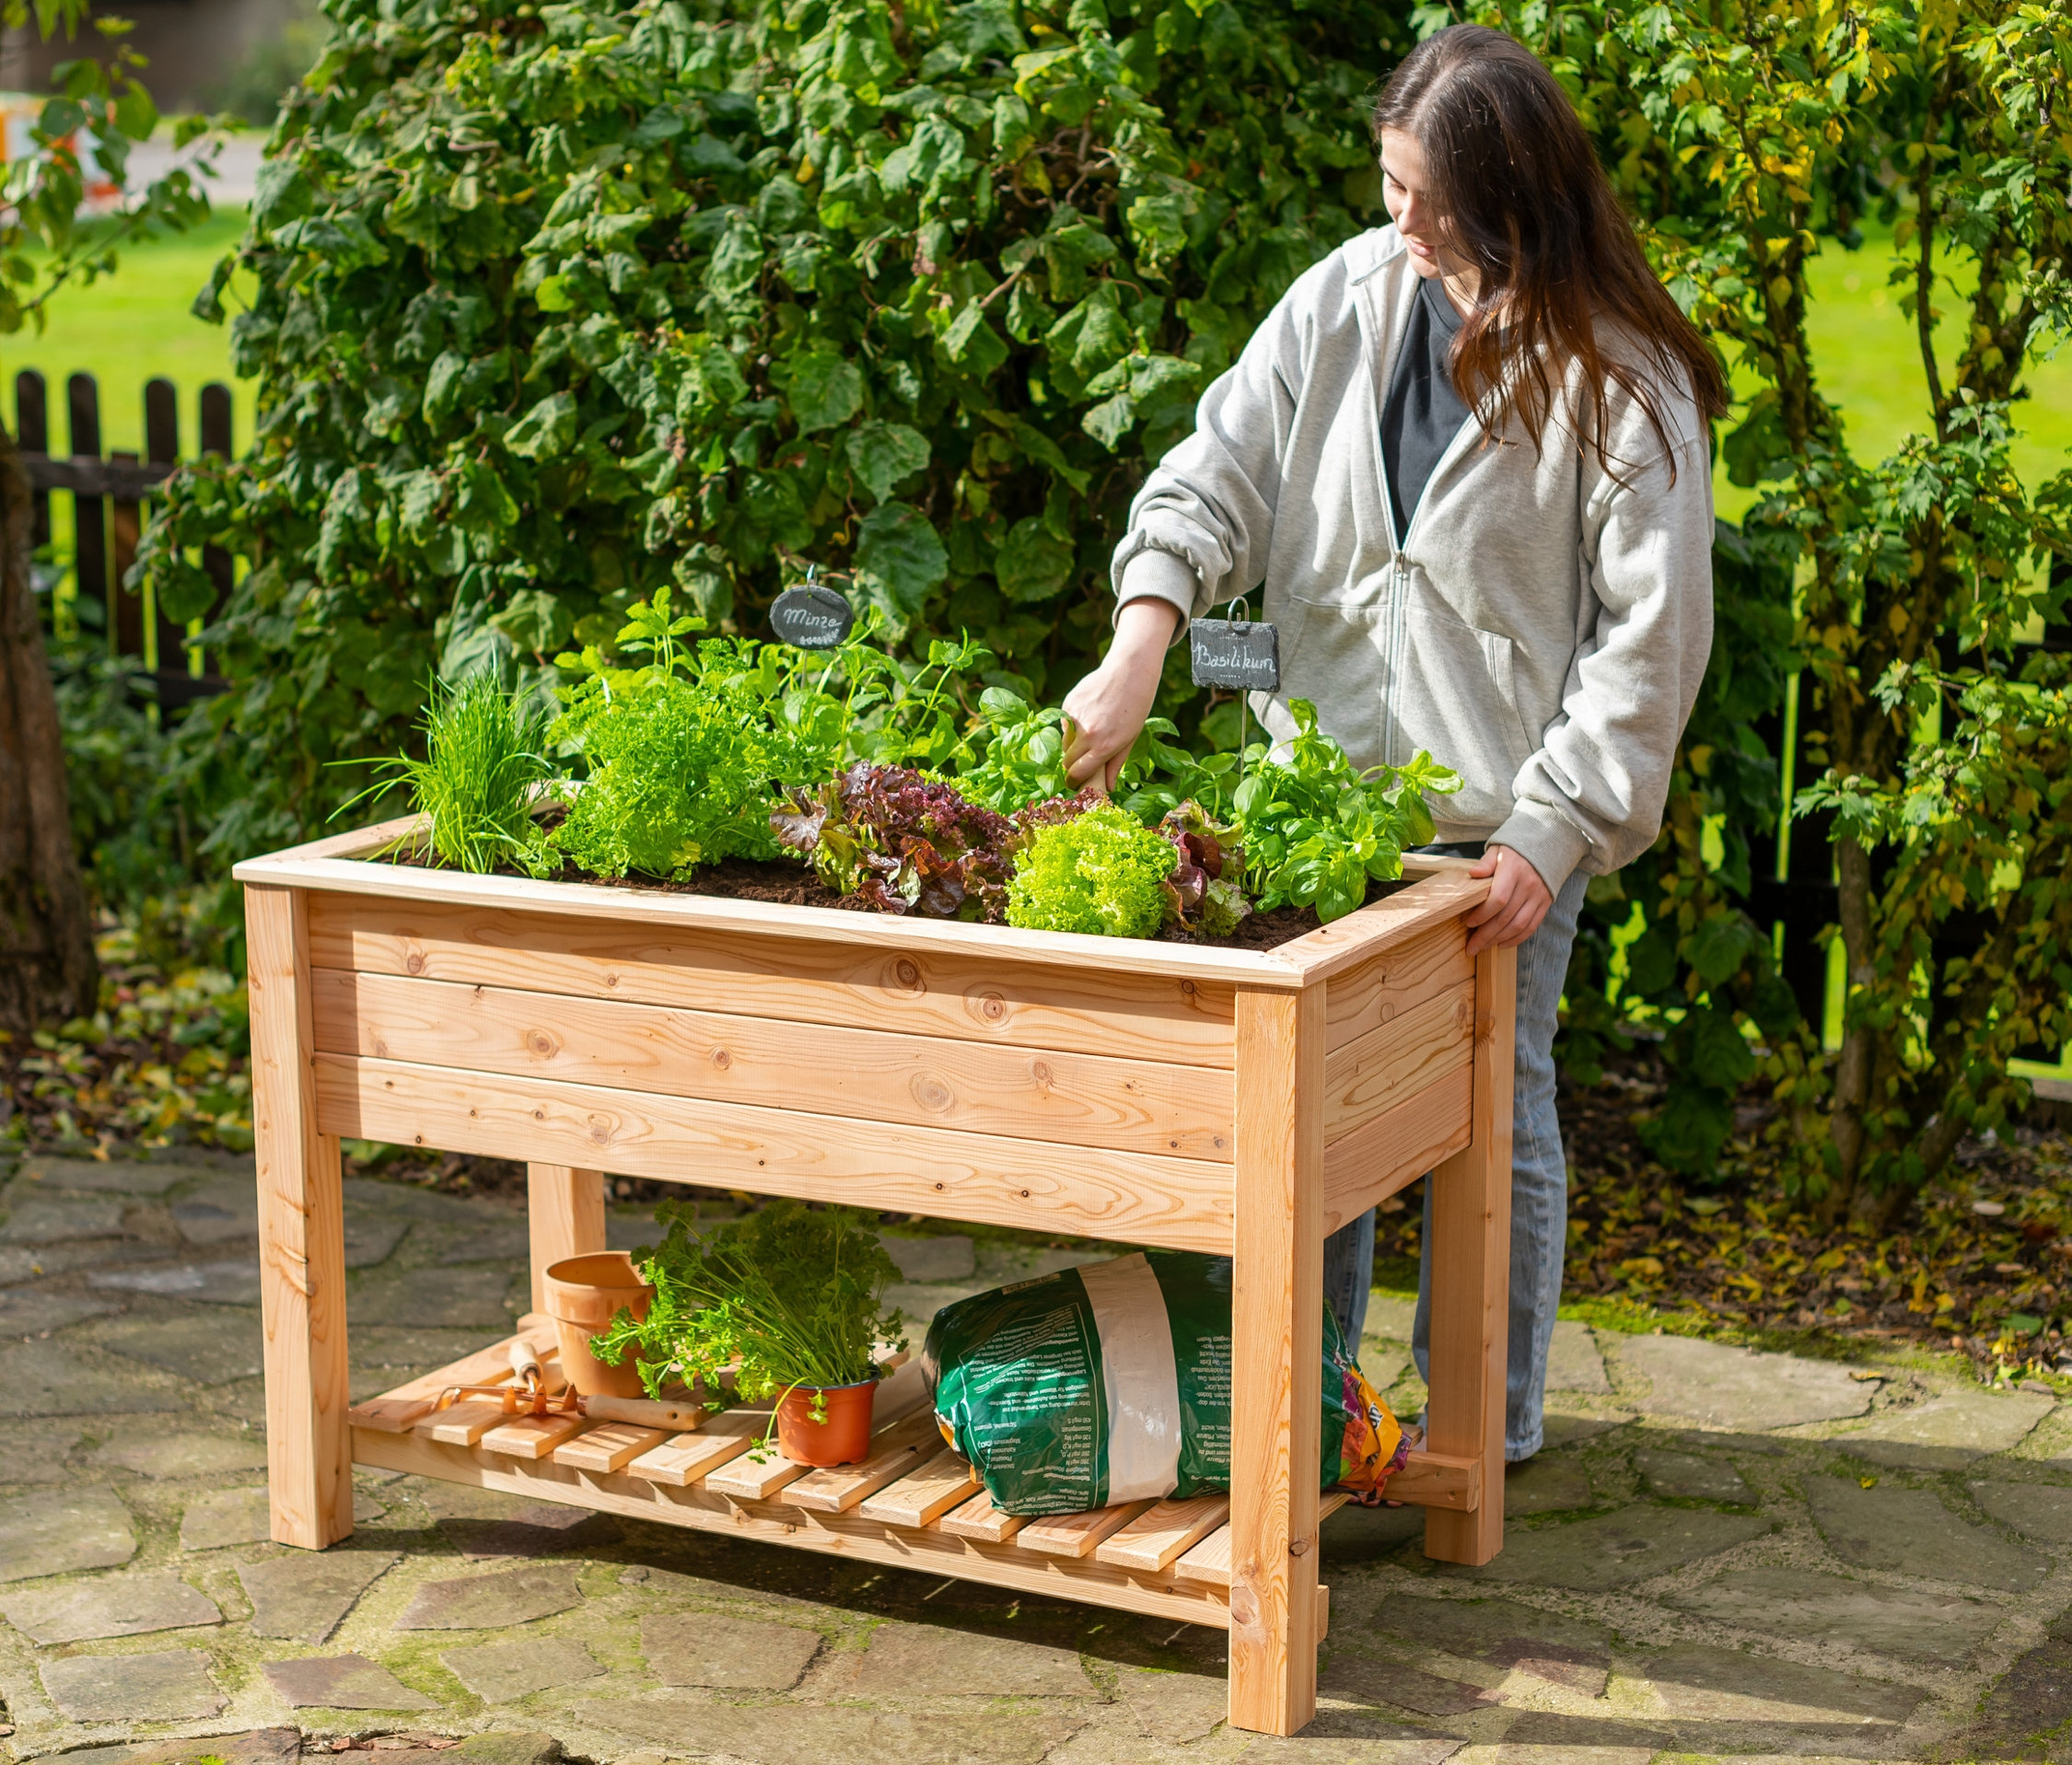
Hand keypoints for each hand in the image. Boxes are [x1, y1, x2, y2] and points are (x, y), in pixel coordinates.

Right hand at [1060, 599, 1178, 791]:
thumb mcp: (1131, 739)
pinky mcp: (1068, 704)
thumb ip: (1115, 764)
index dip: (1075, 781)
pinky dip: (1072, 725)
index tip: (1075, 783)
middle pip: (1067, 760)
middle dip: (1072, 765)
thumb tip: (1108, 788)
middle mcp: (1087, 733)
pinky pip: (1065, 724)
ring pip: (1064, 742)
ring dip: (1073, 744)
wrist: (1129, 672)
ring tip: (1091, 732)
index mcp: (1104, 746)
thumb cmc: (1136, 707)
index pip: (1078, 773)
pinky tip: (1089, 715)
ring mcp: (1075, 718)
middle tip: (1082, 762)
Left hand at [1463, 845, 1552, 954]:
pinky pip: (1531, 926)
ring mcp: (1539, 896)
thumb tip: (1473, 874)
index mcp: (1514, 870)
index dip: (1482, 914)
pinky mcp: (1545, 903)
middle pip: (1506, 917)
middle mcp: (1528, 885)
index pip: (1498, 899)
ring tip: (1482, 947)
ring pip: (1519, 925)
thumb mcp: (1498, 849)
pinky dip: (1516, 939)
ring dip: (1499, 939)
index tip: (1468, 922)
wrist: (1549, 844)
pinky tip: (1501, 944)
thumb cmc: (1516, 848)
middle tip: (1470, 947)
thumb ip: (1486, 863)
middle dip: (1485, 935)